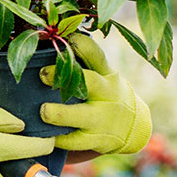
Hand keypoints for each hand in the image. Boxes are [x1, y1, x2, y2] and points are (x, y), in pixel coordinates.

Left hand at [39, 33, 151, 154]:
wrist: (132, 127)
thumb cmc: (106, 93)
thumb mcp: (102, 73)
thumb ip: (82, 57)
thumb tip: (55, 35)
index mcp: (105, 74)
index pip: (96, 55)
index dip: (81, 45)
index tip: (66, 38)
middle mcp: (106, 94)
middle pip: (90, 82)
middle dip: (66, 77)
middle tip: (43, 75)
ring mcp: (102, 118)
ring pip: (82, 117)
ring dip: (61, 115)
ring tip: (43, 111)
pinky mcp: (96, 140)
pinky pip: (75, 142)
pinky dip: (59, 139)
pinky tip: (43, 135)